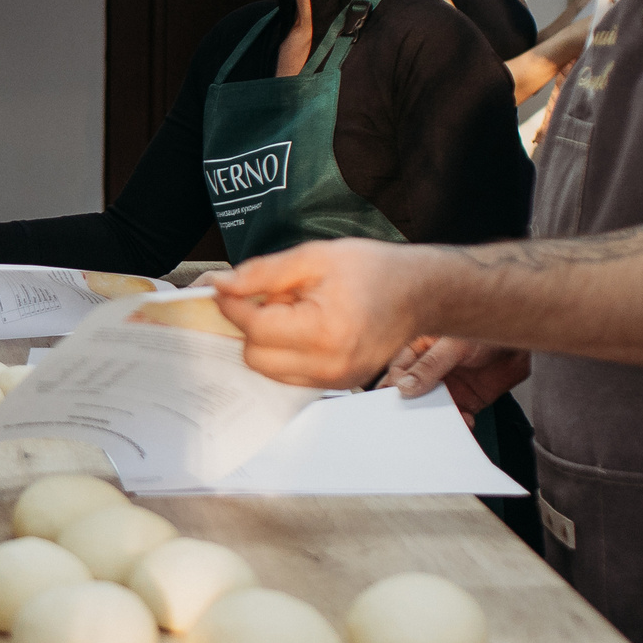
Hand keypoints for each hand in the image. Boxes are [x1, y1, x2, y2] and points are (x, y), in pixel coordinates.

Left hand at [206, 239, 432, 387]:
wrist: (419, 292)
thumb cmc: (375, 271)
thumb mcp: (314, 257)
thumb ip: (262, 273)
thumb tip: (222, 285)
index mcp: (324, 331)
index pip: (253, 328)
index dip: (231, 304)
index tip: (224, 288)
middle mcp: (330, 365)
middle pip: (255, 356)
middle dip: (250, 324)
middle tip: (269, 296)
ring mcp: (335, 380)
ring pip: (268, 370)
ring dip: (266, 341)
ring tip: (292, 310)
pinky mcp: (337, 385)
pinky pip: (289, 375)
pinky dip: (283, 352)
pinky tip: (303, 326)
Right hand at [382, 336, 531, 421]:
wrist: (521, 341)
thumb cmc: (487, 329)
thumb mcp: (454, 345)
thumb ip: (431, 365)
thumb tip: (405, 386)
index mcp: (419, 349)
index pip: (398, 371)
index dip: (394, 387)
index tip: (396, 400)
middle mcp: (430, 370)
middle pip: (411, 394)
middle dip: (412, 408)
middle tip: (414, 420)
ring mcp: (448, 386)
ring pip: (432, 409)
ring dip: (436, 420)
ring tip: (443, 424)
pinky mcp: (467, 400)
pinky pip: (456, 417)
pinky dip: (459, 424)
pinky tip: (466, 421)